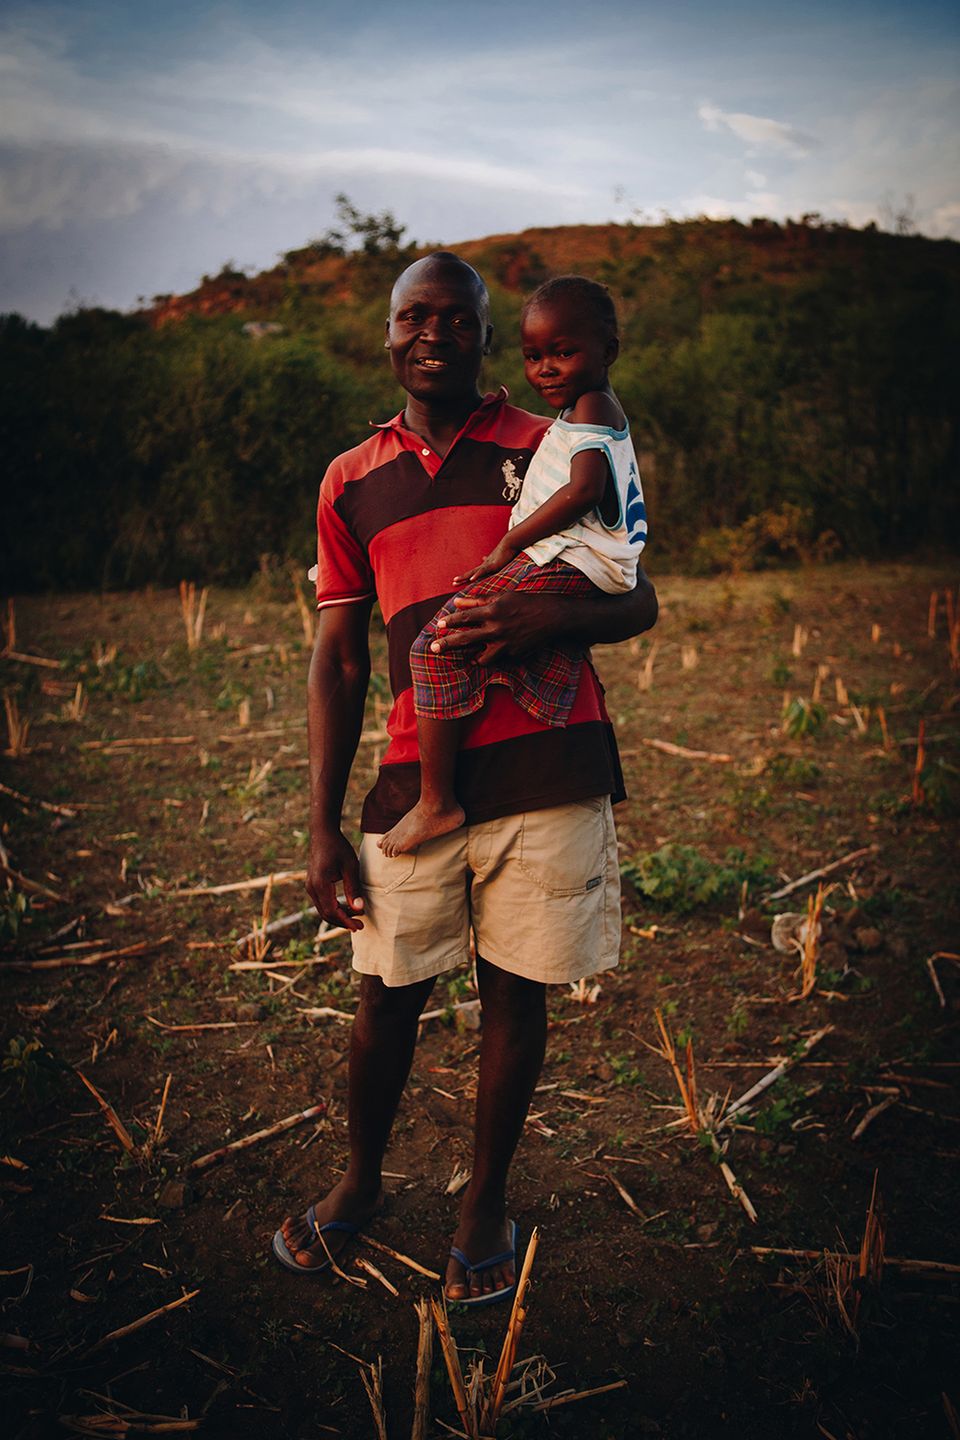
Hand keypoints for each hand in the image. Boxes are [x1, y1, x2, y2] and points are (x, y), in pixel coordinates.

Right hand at [306, 827, 364, 931]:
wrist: (323, 833)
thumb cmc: (338, 847)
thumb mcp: (350, 866)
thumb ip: (353, 888)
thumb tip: (359, 909)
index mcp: (320, 884)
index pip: (332, 911)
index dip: (346, 921)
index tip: (359, 926)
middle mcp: (311, 888)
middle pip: (326, 914)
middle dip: (343, 922)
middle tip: (360, 926)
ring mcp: (310, 887)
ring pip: (323, 910)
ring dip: (339, 916)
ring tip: (356, 918)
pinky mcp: (312, 885)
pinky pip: (322, 903)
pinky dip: (334, 908)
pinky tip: (347, 908)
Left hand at [432, 589, 564, 665]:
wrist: (552, 617)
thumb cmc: (526, 602)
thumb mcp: (503, 597)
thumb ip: (478, 600)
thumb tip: (457, 601)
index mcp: (493, 612)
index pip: (464, 618)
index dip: (450, 622)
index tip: (439, 625)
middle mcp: (497, 630)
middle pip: (466, 640)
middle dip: (447, 645)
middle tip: (434, 649)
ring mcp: (506, 645)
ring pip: (481, 658)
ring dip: (471, 659)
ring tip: (464, 659)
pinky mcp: (514, 655)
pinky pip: (498, 659)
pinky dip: (491, 658)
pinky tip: (486, 657)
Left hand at [453, 538, 518, 585]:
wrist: (510, 544)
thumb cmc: (505, 551)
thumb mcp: (495, 558)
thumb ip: (488, 559)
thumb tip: (482, 557)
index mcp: (485, 566)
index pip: (473, 573)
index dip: (465, 577)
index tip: (457, 581)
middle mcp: (484, 565)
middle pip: (470, 573)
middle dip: (462, 578)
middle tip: (453, 583)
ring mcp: (487, 565)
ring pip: (473, 572)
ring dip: (465, 577)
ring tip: (456, 581)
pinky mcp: (492, 565)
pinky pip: (483, 571)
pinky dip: (477, 575)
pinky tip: (471, 579)